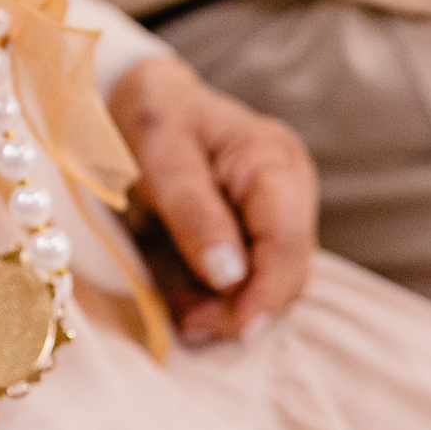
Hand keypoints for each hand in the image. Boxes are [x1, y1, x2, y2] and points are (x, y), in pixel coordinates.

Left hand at [109, 54, 316, 342]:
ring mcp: (278, 209)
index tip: (237, 330)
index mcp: (272, 160)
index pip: (290, 241)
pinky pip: (250, 276)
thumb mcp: (159, 161)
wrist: (140, 99)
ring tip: (182, 314)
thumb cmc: (149, 121)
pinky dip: (220, 296)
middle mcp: (289, 186)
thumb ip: (195, 215)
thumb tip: (231, 276)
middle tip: (190, 324)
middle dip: (244, 306)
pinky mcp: (257, 229)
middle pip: (291, 269)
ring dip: (229, 307)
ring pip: (273, 280)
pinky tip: (186, 299)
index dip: (269, 293)